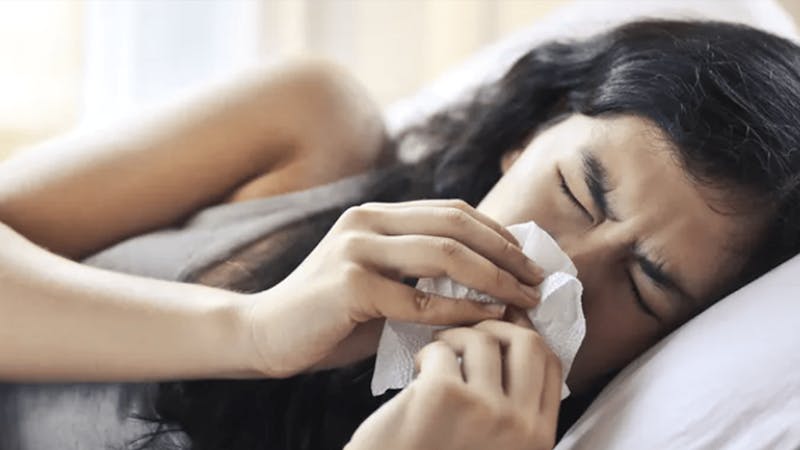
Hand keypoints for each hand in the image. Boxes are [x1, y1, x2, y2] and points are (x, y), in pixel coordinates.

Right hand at [241, 199, 543, 377]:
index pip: (451, 211)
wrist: (263, 334)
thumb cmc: (329, 316)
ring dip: (494, 277)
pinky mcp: (349, 285)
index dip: (497, 232)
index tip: (528, 260)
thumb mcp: (380, 285)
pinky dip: (462, 309)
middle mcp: (366, 222)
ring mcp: (356, 250)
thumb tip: (487, 284)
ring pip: (444, 254)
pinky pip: (420, 299)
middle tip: (538, 279)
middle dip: (506, 252)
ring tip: (525, 299)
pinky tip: (488, 318)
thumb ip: (421, 276)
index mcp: (375, 215)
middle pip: (455, 224)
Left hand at [346, 316, 562, 449]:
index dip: (524, 338)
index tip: (500, 335)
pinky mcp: (443, 395)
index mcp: (538, 438)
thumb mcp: (496, 444)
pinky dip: (426, 355)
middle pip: (528, 342)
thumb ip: (515, 409)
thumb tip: (519, 337)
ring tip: (435, 360)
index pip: (551, 364)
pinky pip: (442, 349)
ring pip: (482, 338)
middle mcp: (520, 424)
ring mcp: (485, 409)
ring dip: (454, 339)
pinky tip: (417, 375)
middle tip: (467, 339)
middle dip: (496, 329)